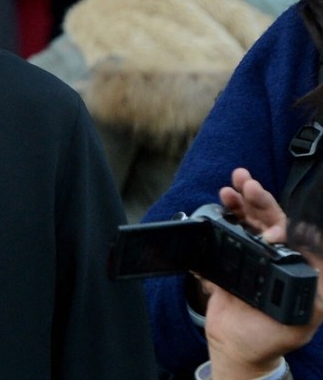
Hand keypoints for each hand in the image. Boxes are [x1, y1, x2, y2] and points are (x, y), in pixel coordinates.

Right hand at [200, 168, 322, 376]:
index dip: (281, 221)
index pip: (293, 232)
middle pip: (268, 218)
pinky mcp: (227, 260)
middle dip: (257, 198)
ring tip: (230, 188)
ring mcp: (250, 256)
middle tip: (245, 182)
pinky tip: (219, 206)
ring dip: (239, 201)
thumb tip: (317, 255)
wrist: (237, 348)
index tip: (270, 230)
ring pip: (247, 220)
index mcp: (296, 264)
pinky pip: (224, 233)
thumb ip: (315, 288)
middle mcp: (274, 256)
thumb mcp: (307, 315)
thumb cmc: (275, 335)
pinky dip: (220, 217)